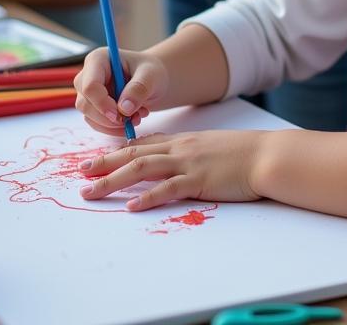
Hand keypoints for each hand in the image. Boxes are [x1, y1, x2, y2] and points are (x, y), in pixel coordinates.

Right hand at [74, 47, 167, 136]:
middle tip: (134, 118)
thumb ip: (138, 88)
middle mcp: (88, 75)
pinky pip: (96, 124)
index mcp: (98, 59)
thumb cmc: (151, 71)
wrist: (154, 80)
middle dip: (109, 118)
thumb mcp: (151, 75)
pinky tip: (132, 119)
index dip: (102, 103)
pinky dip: (114, 128)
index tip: (121, 116)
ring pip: (89, 117)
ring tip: (138, 116)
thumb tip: (124, 109)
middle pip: (85, 103)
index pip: (90, 85)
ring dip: (114, 124)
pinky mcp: (93, 107)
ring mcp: (88, 93)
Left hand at [79, 130, 264, 210]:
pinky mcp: (197, 180)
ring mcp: (187, 163)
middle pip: (133, 154)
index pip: (142, 144)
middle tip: (81, 172)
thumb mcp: (211, 146)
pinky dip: (146, 198)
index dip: (117, 151)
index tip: (98, 159)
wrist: (264, 154)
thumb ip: (191, 152)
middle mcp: (179, 148)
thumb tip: (176, 161)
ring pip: (141, 169)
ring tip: (91, 192)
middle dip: (104, 164)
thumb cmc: (242, 153)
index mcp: (182, 141)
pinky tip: (131, 206)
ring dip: (113, 180)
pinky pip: (167, 189)